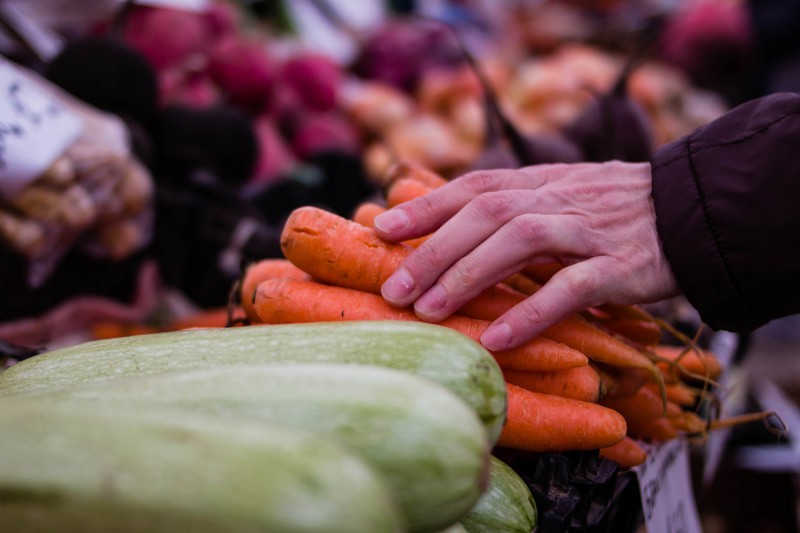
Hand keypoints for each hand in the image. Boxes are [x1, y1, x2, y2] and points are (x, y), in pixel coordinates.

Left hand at [373, 161, 679, 350]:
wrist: (695, 209)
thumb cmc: (615, 212)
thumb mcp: (561, 196)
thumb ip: (514, 209)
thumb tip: (451, 233)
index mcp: (540, 182)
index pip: (474, 186)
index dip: (427, 204)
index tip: (382, 226)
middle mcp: (558, 199)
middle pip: (485, 213)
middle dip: (434, 249)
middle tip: (394, 288)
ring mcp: (590, 230)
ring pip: (520, 241)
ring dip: (468, 275)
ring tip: (428, 310)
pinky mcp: (621, 265)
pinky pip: (572, 287)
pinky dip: (531, 311)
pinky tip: (497, 337)